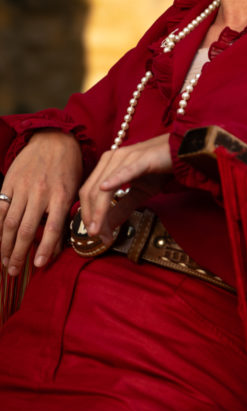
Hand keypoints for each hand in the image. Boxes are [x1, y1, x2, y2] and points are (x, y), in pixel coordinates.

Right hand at [0, 130, 82, 275]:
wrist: (54, 138)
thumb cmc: (68, 168)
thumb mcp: (74, 191)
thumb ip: (65, 219)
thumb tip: (54, 250)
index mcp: (62, 195)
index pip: (53, 228)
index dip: (45, 248)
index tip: (38, 265)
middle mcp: (42, 192)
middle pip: (27, 229)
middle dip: (18, 253)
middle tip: (13, 271)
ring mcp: (24, 188)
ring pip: (11, 222)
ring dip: (4, 245)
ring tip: (3, 262)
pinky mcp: (10, 183)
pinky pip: (0, 209)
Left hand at [78, 134, 172, 245]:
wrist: (183, 152)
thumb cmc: (160, 170)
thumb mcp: (139, 193)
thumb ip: (122, 208)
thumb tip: (107, 228)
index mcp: (107, 164)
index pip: (88, 192)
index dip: (88, 215)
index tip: (97, 235)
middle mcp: (112, 158)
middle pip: (91, 192)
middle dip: (92, 218)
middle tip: (99, 237)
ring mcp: (125, 157)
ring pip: (104, 187)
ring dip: (100, 211)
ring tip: (102, 231)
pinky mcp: (142, 158)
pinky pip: (126, 171)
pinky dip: (115, 180)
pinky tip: (106, 188)